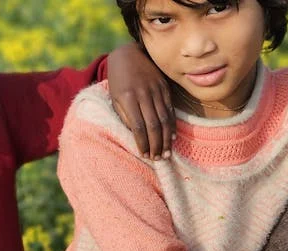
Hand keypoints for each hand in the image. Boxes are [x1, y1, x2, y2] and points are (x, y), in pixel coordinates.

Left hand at [107, 42, 174, 160]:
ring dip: (166, 139)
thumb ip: (125, 117)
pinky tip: (171, 138)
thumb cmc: (119, 81)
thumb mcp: (115, 99)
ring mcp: (156, 90)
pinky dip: (172, 126)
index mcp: (128, 98)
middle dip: (156, 145)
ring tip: (166, 154)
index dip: (142, 143)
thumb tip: (136, 137)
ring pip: (164, 119)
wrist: (129, 54)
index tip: (144, 155)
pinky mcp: (165, 88)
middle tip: (157, 159)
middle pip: (153, 125)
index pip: (138, 127)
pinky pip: (170, 110)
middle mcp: (144, 94)